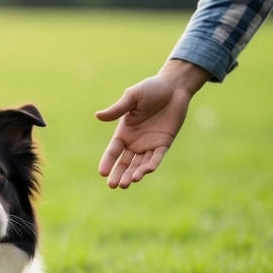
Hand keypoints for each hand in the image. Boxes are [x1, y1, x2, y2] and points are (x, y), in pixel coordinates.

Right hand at [96, 60, 210, 188]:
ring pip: (139, 164)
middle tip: (114, 186)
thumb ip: (117, 109)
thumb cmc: (151, 89)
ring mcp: (149, 144)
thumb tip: (98, 116)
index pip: (113, 151)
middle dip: (119, 174)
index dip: (107, 161)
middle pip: (125, 162)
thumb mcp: (132, 97)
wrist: (174, 87)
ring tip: (129, 182)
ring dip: (134, 173)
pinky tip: (145, 171)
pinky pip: (156, 157)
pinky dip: (151, 164)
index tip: (102, 173)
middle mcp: (135, 141)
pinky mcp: (164, 143)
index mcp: (124, 132)